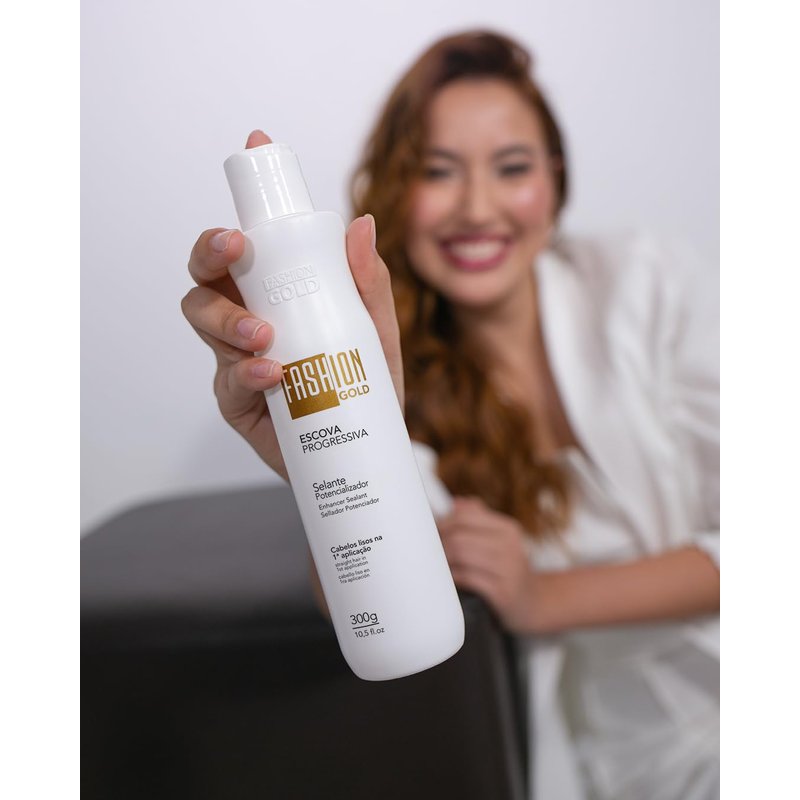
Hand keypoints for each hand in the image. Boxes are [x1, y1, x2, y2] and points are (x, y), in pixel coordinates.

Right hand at [181, 130, 402, 480]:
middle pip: (206, 273)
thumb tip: (363, 226)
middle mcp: (248, 316)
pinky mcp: (236, 401)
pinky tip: (270, 373)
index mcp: (278, 292)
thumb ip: (370, 285)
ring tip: (267, 335)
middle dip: (210, 252)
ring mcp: (235, 358)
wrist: (365, 452)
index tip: (256, 149)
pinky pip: (225, 379)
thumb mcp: (377, 333)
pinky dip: (245, 371)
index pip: (252, 243)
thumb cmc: (367, 388)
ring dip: (228, 318)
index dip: (249, 195)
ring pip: (202, 319)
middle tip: (236, 250)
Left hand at [438, 496, 536, 633]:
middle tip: (427, 551)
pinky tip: (448, 580)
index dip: (442, 522)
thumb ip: (480, 519)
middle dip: (439, 543)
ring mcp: (508, 570)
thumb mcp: (502, 540)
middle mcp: (510, 546)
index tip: (430, 531)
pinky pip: (467, 578)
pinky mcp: (502, 593)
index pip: (465, 516)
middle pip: (459, 536)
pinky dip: (452, 577)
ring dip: (442, 560)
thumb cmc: (510, 569)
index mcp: (508, 529)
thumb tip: (456, 502)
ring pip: (460, 555)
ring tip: (435, 564)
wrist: (536, 603)